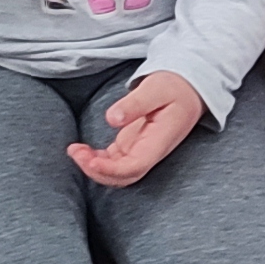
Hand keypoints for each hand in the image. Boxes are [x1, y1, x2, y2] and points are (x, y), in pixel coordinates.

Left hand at [71, 70, 206, 186]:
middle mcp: (151, 151)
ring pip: (117, 173)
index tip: (88, 159)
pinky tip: (82, 150)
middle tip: (76, 153)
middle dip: (97, 172)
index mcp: (160, 141)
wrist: (189, 88)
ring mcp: (142, 150)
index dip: (110, 169)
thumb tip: (111, 119)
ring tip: (75, 150)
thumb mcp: (156, 88)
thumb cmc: (175, 86)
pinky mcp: (133, 145)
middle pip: (124, 177)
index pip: (135, 166)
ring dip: (94, 167)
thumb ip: (135, 104)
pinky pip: (113, 162)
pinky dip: (95, 160)